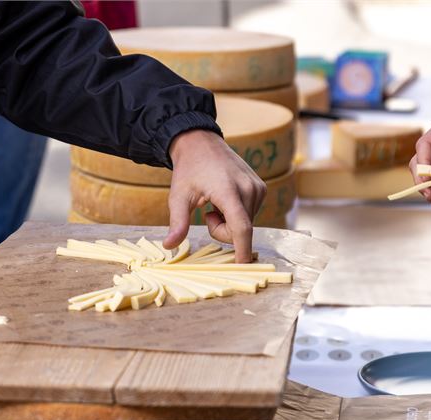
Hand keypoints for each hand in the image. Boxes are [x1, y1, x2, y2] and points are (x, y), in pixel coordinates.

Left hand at [162, 130, 266, 261]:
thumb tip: (168, 246)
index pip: (242, 227)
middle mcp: (248, 189)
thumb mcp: (178, 197)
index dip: (242, 249)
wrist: (201, 143)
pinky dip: (237, 214)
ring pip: (246, 224)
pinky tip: (226, 198)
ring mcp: (257, 188)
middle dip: (223, 231)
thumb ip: (177, 223)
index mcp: (229, 191)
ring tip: (216, 202)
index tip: (242, 266)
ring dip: (230, 222)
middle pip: (241, 230)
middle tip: (207, 213)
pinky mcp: (261, 188)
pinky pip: (251, 214)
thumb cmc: (188, 170)